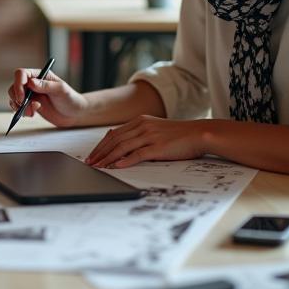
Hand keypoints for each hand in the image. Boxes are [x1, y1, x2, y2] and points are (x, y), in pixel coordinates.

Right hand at [8, 68, 88, 127]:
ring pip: (15, 97)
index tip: (22, 96)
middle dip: (17, 97)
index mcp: (40, 76)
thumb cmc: (71, 98)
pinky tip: (32, 114)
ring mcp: (31, 95)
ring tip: (31, 112)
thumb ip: (46, 86)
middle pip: (15, 86)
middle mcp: (33, 84)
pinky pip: (18, 107)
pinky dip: (21, 111)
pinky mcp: (31, 105)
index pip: (22, 74)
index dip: (18, 84)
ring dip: (19, 106)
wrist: (75, 113)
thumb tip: (30, 83)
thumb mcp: (61, 90)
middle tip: (25, 106)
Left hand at [85, 116, 205, 168]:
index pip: (114, 133)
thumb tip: (124, 147)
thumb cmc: (179, 135)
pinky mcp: (157, 147)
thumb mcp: (156, 130)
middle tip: (90, 163)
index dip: (101, 145)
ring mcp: (149, 136)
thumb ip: (140, 135)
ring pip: (121, 147)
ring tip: (98, 167)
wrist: (198, 134)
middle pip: (114, 140)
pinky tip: (116, 167)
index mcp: (140, 121)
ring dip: (107, 158)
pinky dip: (124, 161)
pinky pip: (136, 154)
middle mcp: (142, 126)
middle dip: (100, 152)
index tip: (93, 155)